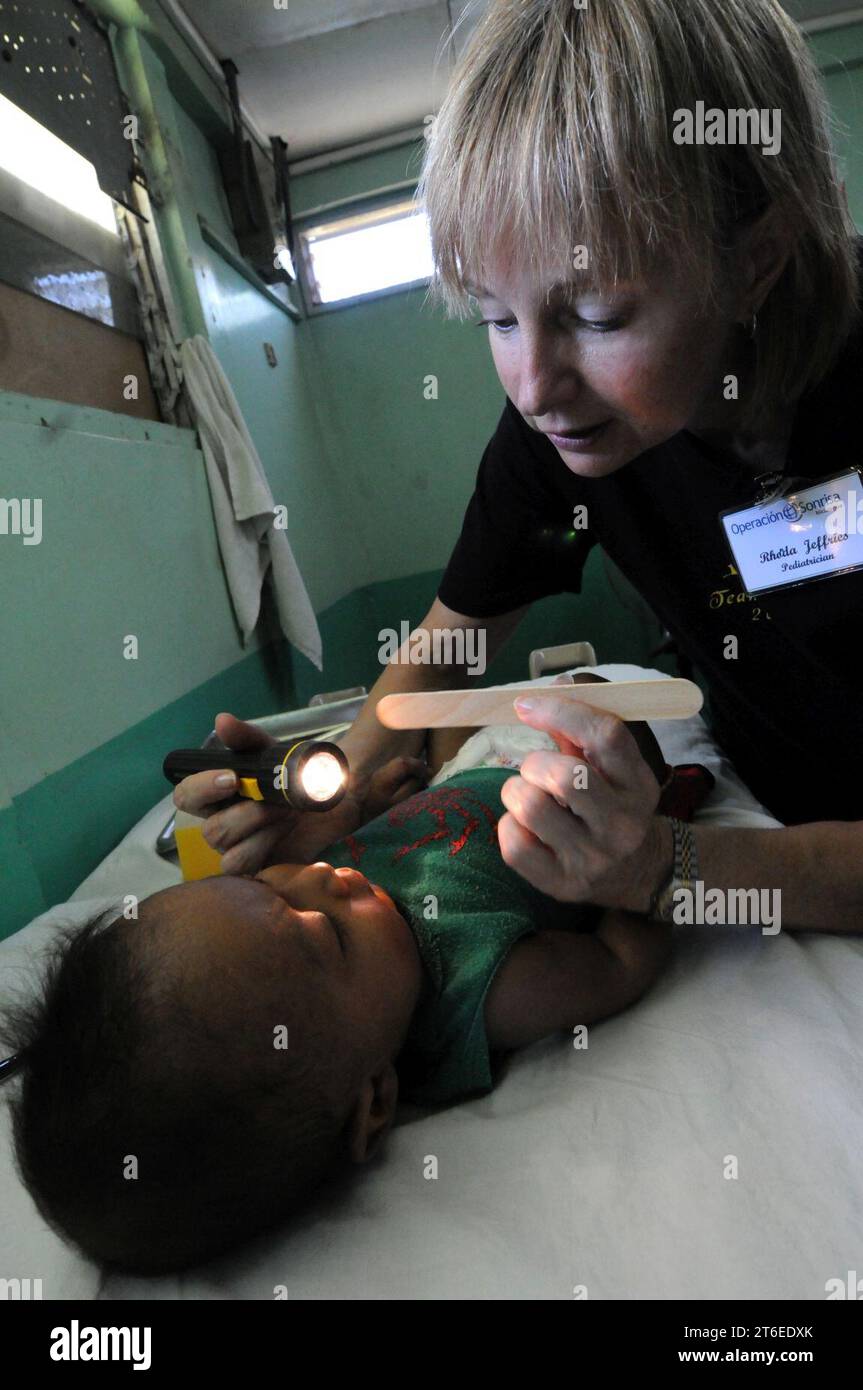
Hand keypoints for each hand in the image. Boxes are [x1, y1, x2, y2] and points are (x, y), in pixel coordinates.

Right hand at [172, 712, 427, 873]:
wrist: (329, 795)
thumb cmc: (290, 773)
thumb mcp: (271, 751)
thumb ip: (246, 737)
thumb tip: (222, 721)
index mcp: (214, 797)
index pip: (186, 797)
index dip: (202, 789)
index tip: (231, 778)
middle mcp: (221, 826)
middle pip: (212, 831)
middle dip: (248, 814)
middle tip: (278, 801)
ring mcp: (238, 851)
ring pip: (231, 856)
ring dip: (262, 834)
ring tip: (288, 815)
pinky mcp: (261, 869)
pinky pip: (252, 873)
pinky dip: (271, 852)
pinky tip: (290, 834)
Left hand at [496, 686, 665, 910]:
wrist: (637, 871)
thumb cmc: (613, 805)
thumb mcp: (611, 769)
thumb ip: (580, 732)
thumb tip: (545, 691)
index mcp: (638, 784)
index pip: (605, 734)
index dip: (559, 711)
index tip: (525, 706)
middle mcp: (621, 823)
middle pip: (563, 774)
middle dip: (534, 763)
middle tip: (535, 769)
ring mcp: (592, 858)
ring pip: (530, 806)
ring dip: (515, 791)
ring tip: (527, 796)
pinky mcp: (562, 884)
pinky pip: (513, 844)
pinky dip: (507, 825)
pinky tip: (523, 826)